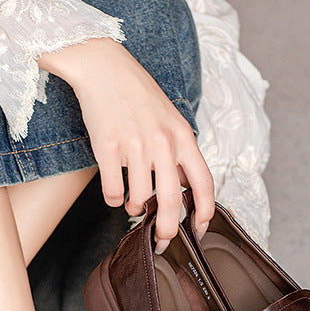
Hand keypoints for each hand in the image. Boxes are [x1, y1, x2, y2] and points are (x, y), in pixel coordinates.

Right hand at [37, 38, 213, 248]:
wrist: (104, 68)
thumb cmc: (137, 95)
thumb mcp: (170, 120)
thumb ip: (179, 152)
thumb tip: (182, 190)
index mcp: (182, 137)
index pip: (203, 183)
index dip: (204, 213)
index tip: (199, 230)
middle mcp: (162, 143)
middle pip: (169, 202)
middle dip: (165, 230)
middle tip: (161, 241)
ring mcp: (134, 146)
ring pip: (137, 200)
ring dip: (133, 210)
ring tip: (131, 205)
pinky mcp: (108, 149)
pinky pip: (112, 193)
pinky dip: (113, 199)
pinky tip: (114, 191)